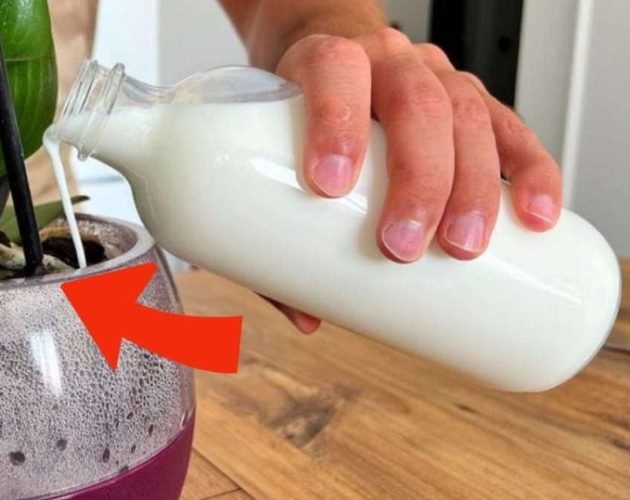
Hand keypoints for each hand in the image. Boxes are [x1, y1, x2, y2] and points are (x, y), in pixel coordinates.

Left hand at [269, 28, 561, 331]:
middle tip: (401, 246)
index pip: (334, 70)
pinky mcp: (476, 103)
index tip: (327, 185)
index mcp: (328, 60)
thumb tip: (306, 317)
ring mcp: (437, 77)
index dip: (333, 121)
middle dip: (417, 180)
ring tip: (462, 248)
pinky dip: (531, 173)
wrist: (332, 65)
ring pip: (468, 117)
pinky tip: (536, 215)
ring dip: (472, 187)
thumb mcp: (270, 152)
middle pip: (415, 104)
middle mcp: (387, 62)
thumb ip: (274, 235)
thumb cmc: (300, 114)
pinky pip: (513, 130)